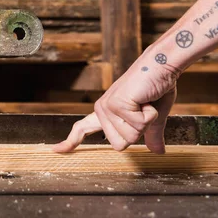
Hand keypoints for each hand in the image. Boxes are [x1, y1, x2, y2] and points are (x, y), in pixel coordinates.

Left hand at [53, 53, 179, 153]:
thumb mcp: (152, 117)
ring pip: (129, 138)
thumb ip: (149, 135)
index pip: (83, 128)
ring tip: (144, 103)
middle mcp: (102, 110)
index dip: (71, 141)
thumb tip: (157, 151)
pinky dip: (148, 115)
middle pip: (119, 145)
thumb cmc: (157, 88)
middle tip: (142, 110)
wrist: (161, 66)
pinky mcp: (115, 104)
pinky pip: (138, 125)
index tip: (56, 150)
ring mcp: (107, 107)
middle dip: (138, 132)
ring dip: (145, 123)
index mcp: (106, 113)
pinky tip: (146, 100)